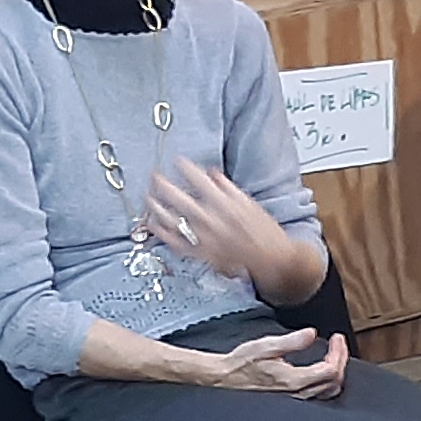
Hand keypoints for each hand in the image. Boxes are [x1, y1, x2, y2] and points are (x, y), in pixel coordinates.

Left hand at [138, 157, 292, 285]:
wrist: (271, 259)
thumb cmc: (264, 232)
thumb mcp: (249, 203)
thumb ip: (228, 188)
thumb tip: (212, 174)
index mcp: (223, 203)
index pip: (197, 179)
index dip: (184, 168)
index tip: (177, 161)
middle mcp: (210, 218)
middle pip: (178, 197)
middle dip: (163, 184)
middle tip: (155, 176)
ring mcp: (202, 236)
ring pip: (171, 219)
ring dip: (156, 207)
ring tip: (148, 197)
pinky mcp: (200, 253)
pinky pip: (174, 242)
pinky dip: (161, 233)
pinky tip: (152, 225)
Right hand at [208, 326, 348, 400]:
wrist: (225, 378)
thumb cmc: (242, 363)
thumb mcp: (266, 346)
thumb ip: (291, 341)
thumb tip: (312, 334)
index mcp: (293, 380)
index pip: (330, 370)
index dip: (339, 352)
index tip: (337, 338)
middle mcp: (298, 394)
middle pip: (334, 382)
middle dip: (341, 360)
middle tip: (338, 343)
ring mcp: (295, 400)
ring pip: (329, 391)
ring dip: (336, 372)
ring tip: (334, 355)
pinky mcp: (292, 401)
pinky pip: (319, 395)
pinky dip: (327, 381)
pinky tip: (322, 369)